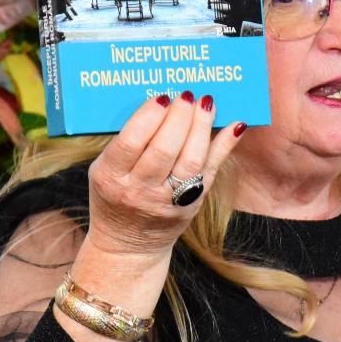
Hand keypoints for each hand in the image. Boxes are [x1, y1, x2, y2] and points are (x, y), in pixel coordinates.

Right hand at [83, 92, 245, 258]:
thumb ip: (126, 142)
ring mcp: (168, 201)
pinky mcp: (192, 204)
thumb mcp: (105, 170)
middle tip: (186, 96)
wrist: (128, 246)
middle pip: (164, 149)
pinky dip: (225, 147)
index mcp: (111, 177)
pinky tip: (235, 125)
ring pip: (190, 160)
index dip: (149, 116)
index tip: (162, 97)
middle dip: (179, 117)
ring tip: (206, 104)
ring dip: (201, 127)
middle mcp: (139, 191)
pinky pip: (210, 171)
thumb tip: (160, 103)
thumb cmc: (114, 196)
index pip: (131, 142)